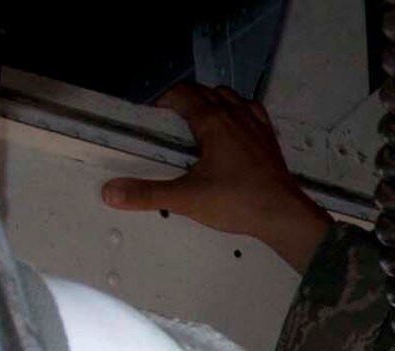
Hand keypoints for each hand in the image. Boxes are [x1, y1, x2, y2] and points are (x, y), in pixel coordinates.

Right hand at [102, 84, 331, 271]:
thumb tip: (110, 192)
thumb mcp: (186, 199)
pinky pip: (252, 110)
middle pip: (204, 91)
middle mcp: (235, 115)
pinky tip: (234, 126)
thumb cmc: (237, 202)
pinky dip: (238, 110)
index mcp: (212, 121)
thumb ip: (147, 194)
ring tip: (198, 120)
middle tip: (169, 119)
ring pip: (229, 96)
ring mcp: (255, 124)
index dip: (163, 100)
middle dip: (184, 99)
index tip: (152, 114)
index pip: (182, 94)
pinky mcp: (268, 138)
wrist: (283, 215)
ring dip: (211, 100)